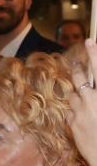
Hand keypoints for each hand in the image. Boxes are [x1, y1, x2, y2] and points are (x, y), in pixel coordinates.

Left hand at [70, 39, 96, 165]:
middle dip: (80, 68)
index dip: (94, 53)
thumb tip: (92, 90)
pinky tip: (82, 115)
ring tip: (85, 97)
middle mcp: (93, 100)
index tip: (89, 41)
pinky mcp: (72, 124)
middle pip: (81, 77)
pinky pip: (70, 111)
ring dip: (78, 93)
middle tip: (79, 62)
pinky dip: (75, 110)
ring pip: (74, 94)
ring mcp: (80, 112)